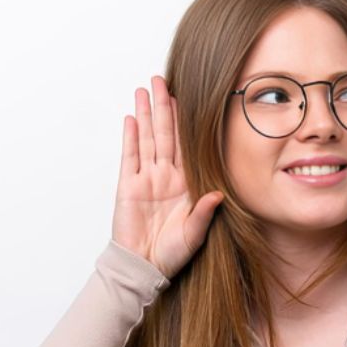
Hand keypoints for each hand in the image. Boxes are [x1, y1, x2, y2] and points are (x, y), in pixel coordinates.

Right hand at [111, 75, 223, 277]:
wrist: (144, 267)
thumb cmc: (172, 254)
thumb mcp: (195, 234)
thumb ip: (204, 213)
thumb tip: (218, 195)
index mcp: (186, 184)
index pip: (187, 145)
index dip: (187, 121)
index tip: (190, 97)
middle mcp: (166, 176)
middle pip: (166, 134)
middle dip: (164, 106)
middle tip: (162, 79)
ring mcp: (146, 179)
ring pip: (147, 138)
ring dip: (146, 113)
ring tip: (145, 89)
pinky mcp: (127, 185)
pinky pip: (129, 155)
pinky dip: (131, 136)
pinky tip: (132, 117)